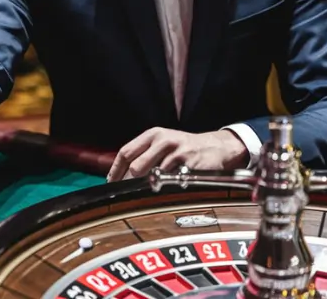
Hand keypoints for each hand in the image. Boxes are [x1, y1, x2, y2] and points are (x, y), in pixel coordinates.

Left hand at [106, 128, 248, 181]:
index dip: (116, 170)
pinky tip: (173, 186)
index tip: (110, 183)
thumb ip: (142, 155)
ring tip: (156, 189)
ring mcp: (177, 152)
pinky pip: (172, 182)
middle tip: (130, 192)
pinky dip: (169, 188)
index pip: (126, 152)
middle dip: (131, 182)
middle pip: (136, 166)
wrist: (215, 147)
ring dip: (152, 186)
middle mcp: (163, 140)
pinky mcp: (190, 164)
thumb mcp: (162, 143)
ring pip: (154, 176)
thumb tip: (120, 176)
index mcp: (153, 135)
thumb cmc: (183, 148)